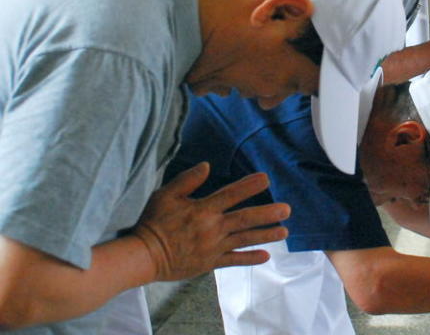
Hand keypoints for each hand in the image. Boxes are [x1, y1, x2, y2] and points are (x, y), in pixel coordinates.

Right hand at [132, 162, 290, 280]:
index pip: (230, 195)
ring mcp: (213, 247)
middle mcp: (212, 228)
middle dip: (267, 214)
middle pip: (244, 219)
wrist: (143, 257)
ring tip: (284, 231)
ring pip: (244, 239)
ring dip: (265, 235)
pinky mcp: (210, 263)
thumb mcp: (165, 195)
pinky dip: (249, 258)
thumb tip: (207, 165)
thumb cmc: (153, 223)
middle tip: (286, 209)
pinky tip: (266, 256)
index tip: (265, 178)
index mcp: (202, 210)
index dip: (248, 186)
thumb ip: (187, 180)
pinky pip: (233, 260)